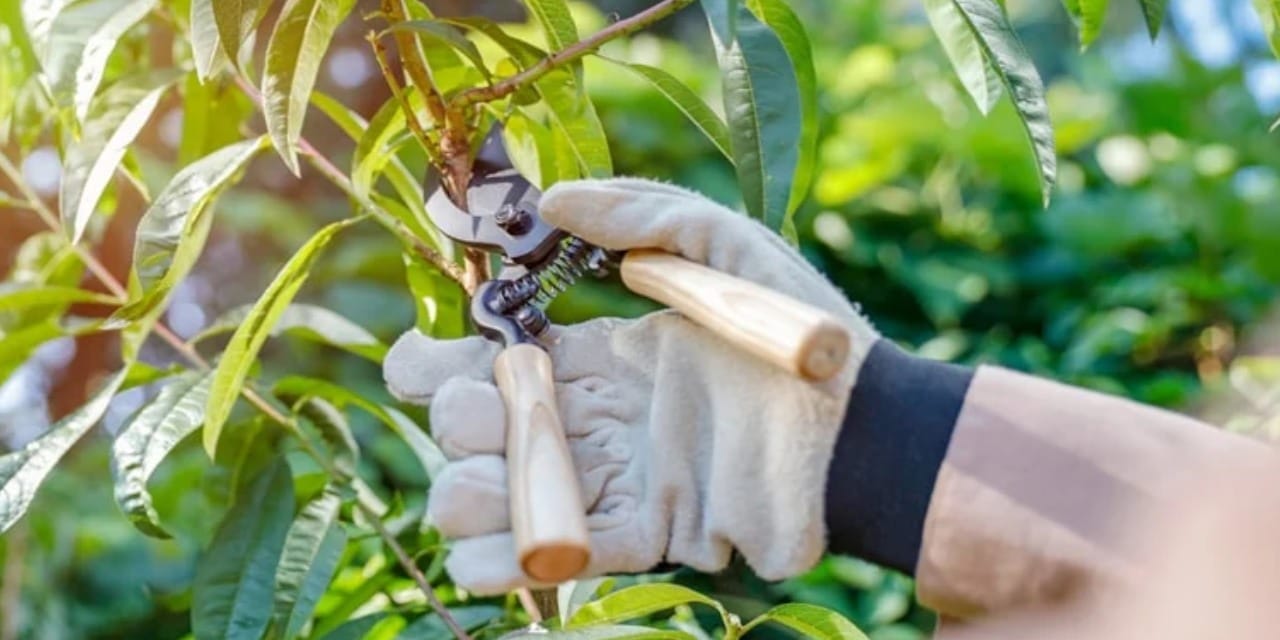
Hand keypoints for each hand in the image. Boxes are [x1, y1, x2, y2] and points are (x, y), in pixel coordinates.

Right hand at [383, 178, 878, 593]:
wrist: (864, 425)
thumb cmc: (801, 332)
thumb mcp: (725, 245)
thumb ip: (643, 214)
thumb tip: (553, 198)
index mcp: (604, 357)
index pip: (494, 360)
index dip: (442, 361)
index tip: (420, 358)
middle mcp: (598, 419)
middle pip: (485, 429)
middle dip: (457, 422)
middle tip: (486, 410)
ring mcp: (618, 479)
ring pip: (508, 497)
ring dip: (469, 497)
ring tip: (475, 489)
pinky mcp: (647, 532)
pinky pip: (563, 554)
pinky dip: (511, 562)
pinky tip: (483, 556)